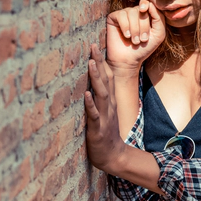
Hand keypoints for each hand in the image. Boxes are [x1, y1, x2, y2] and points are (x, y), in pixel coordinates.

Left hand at [84, 43, 124, 172]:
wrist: (114, 156)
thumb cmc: (105, 133)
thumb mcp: (104, 112)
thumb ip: (100, 97)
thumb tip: (91, 81)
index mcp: (109, 100)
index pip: (107, 77)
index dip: (102, 61)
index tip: (95, 44)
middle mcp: (108, 105)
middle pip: (105, 80)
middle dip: (99, 62)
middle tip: (93, 45)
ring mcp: (104, 116)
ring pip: (102, 94)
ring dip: (96, 78)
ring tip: (91, 64)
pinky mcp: (98, 128)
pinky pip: (95, 115)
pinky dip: (91, 104)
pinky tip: (87, 95)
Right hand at [106, 0, 165, 73]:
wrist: (129, 60)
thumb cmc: (144, 48)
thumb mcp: (158, 34)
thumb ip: (159, 18)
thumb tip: (150, 4)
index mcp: (146, 14)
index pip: (148, 3)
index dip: (148, 6)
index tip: (145, 11)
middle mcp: (135, 12)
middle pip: (141, 9)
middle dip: (143, 26)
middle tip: (142, 40)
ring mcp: (123, 14)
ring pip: (131, 12)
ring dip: (134, 29)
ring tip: (134, 40)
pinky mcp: (113, 18)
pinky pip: (121, 15)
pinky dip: (125, 26)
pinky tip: (126, 35)